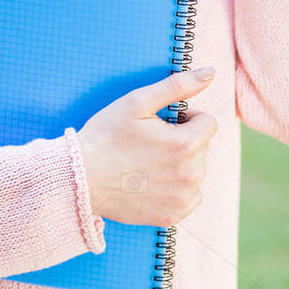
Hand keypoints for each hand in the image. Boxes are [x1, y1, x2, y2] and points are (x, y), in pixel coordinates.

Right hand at [76, 67, 218, 226]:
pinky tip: (151, 182)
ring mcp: (183, 198)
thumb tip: (210, 73)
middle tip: (149, 144)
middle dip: (183, 141)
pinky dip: (176, 188)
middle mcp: (191, 174)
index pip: (208, 122)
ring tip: (147, 163)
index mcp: (186, 144)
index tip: (163, 123)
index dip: (186, 118)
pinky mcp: (172, 215)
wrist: (79, 179)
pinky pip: (189, 196)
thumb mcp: (137, 102)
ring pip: (196, 171)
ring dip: (181, 164)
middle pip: (202, 147)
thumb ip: (177, 86)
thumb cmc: (105, 137)